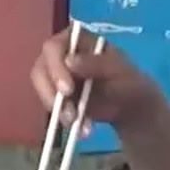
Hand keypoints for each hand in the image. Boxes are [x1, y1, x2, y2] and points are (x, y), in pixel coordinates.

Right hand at [28, 31, 164, 131]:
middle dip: (51, 93)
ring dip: (58, 110)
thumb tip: (69, 61)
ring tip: (79, 124)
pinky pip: (51, 108)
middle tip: (69, 114)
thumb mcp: (120, 70)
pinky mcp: (55, 96)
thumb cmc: (127, 80)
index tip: (66, 90)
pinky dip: (65, 120)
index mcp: (75, 39)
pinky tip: (83, 129)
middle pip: (41, 69)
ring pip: (42, 90)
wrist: (129, 105)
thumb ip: (97, 63)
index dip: (55, 67)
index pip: (54, 47)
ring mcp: (54, 76)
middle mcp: (59, 54)